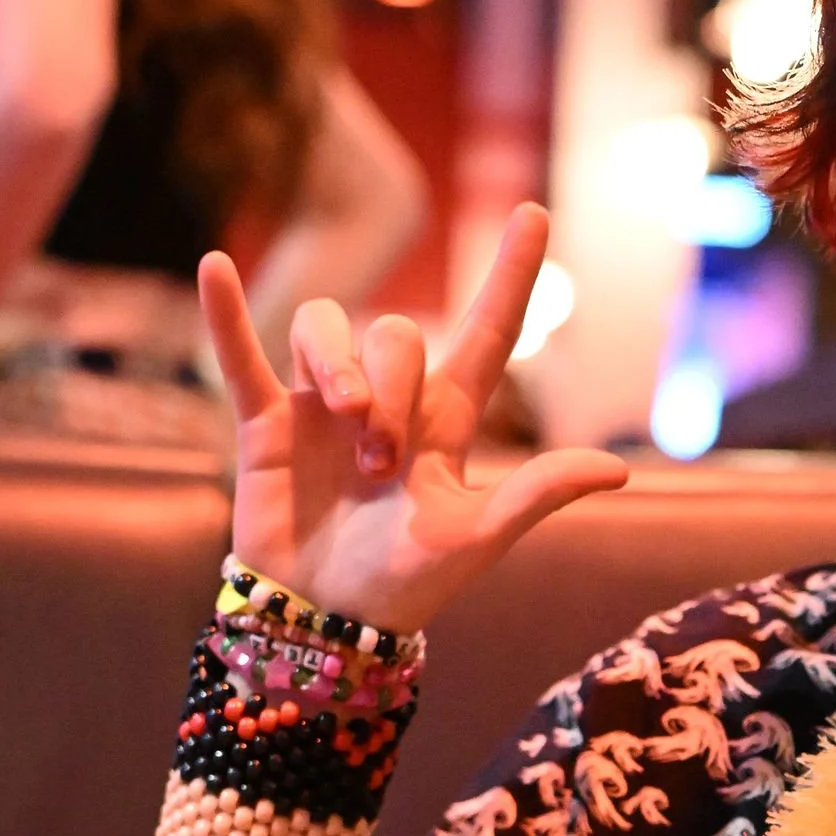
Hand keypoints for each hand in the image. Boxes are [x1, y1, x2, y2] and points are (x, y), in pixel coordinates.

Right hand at [198, 201, 626, 634]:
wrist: (327, 622)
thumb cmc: (407, 584)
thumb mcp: (478, 539)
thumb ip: (539, 495)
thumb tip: (619, 469)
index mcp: (447, 420)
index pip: (487, 333)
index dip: (511, 276)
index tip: (534, 214)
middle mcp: (386, 398)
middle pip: (395, 335)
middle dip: (392, 392)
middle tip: (382, 465)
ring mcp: (322, 405)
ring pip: (327, 329)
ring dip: (339, 368)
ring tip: (346, 428)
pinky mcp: (267, 424)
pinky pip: (242, 356)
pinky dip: (227, 314)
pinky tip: (215, 266)